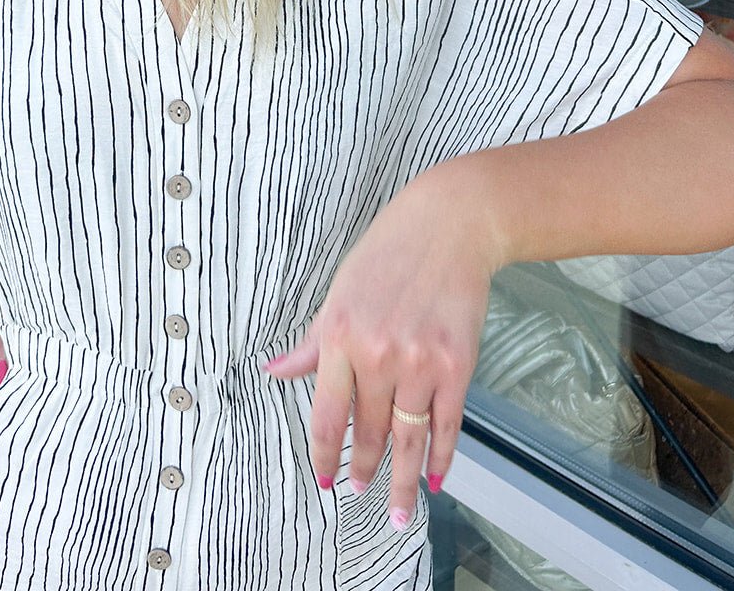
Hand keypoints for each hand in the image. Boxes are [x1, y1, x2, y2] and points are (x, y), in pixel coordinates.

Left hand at [261, 172, 494, 526]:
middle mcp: (377, 354)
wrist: (449, 226)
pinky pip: (447, 423)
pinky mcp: (457, 364)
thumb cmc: (389, 253)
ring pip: (408, 437)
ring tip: (397, 508)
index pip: (328, 413)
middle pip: (369, 430)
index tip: (324, 478)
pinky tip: (434, 476)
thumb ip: (313, 342)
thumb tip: (275, 371)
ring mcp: (420, 361)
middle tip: (357, 491)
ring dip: (402, 480)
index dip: (325, 452)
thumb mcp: (339, 292)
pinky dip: (441, 455)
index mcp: (340, 335)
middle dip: (363, 468)